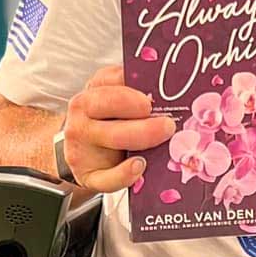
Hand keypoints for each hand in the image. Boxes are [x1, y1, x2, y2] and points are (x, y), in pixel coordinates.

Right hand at [61, 64, 177, 194]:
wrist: (81, 161)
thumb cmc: (108, 128)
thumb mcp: (115, 106)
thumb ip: (137, 96)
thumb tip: (174, 91)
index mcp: (93, 94)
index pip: (109, 79)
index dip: (132, 85)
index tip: (152, 94)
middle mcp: (83, 116)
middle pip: (110, 104)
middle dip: (140, 106)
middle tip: (167, 119)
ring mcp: (82, 146)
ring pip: (113, 137)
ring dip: (142, 136)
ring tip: (164, 134)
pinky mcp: (87, 175)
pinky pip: (106, 177)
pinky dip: (124, 174)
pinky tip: (140, 166)